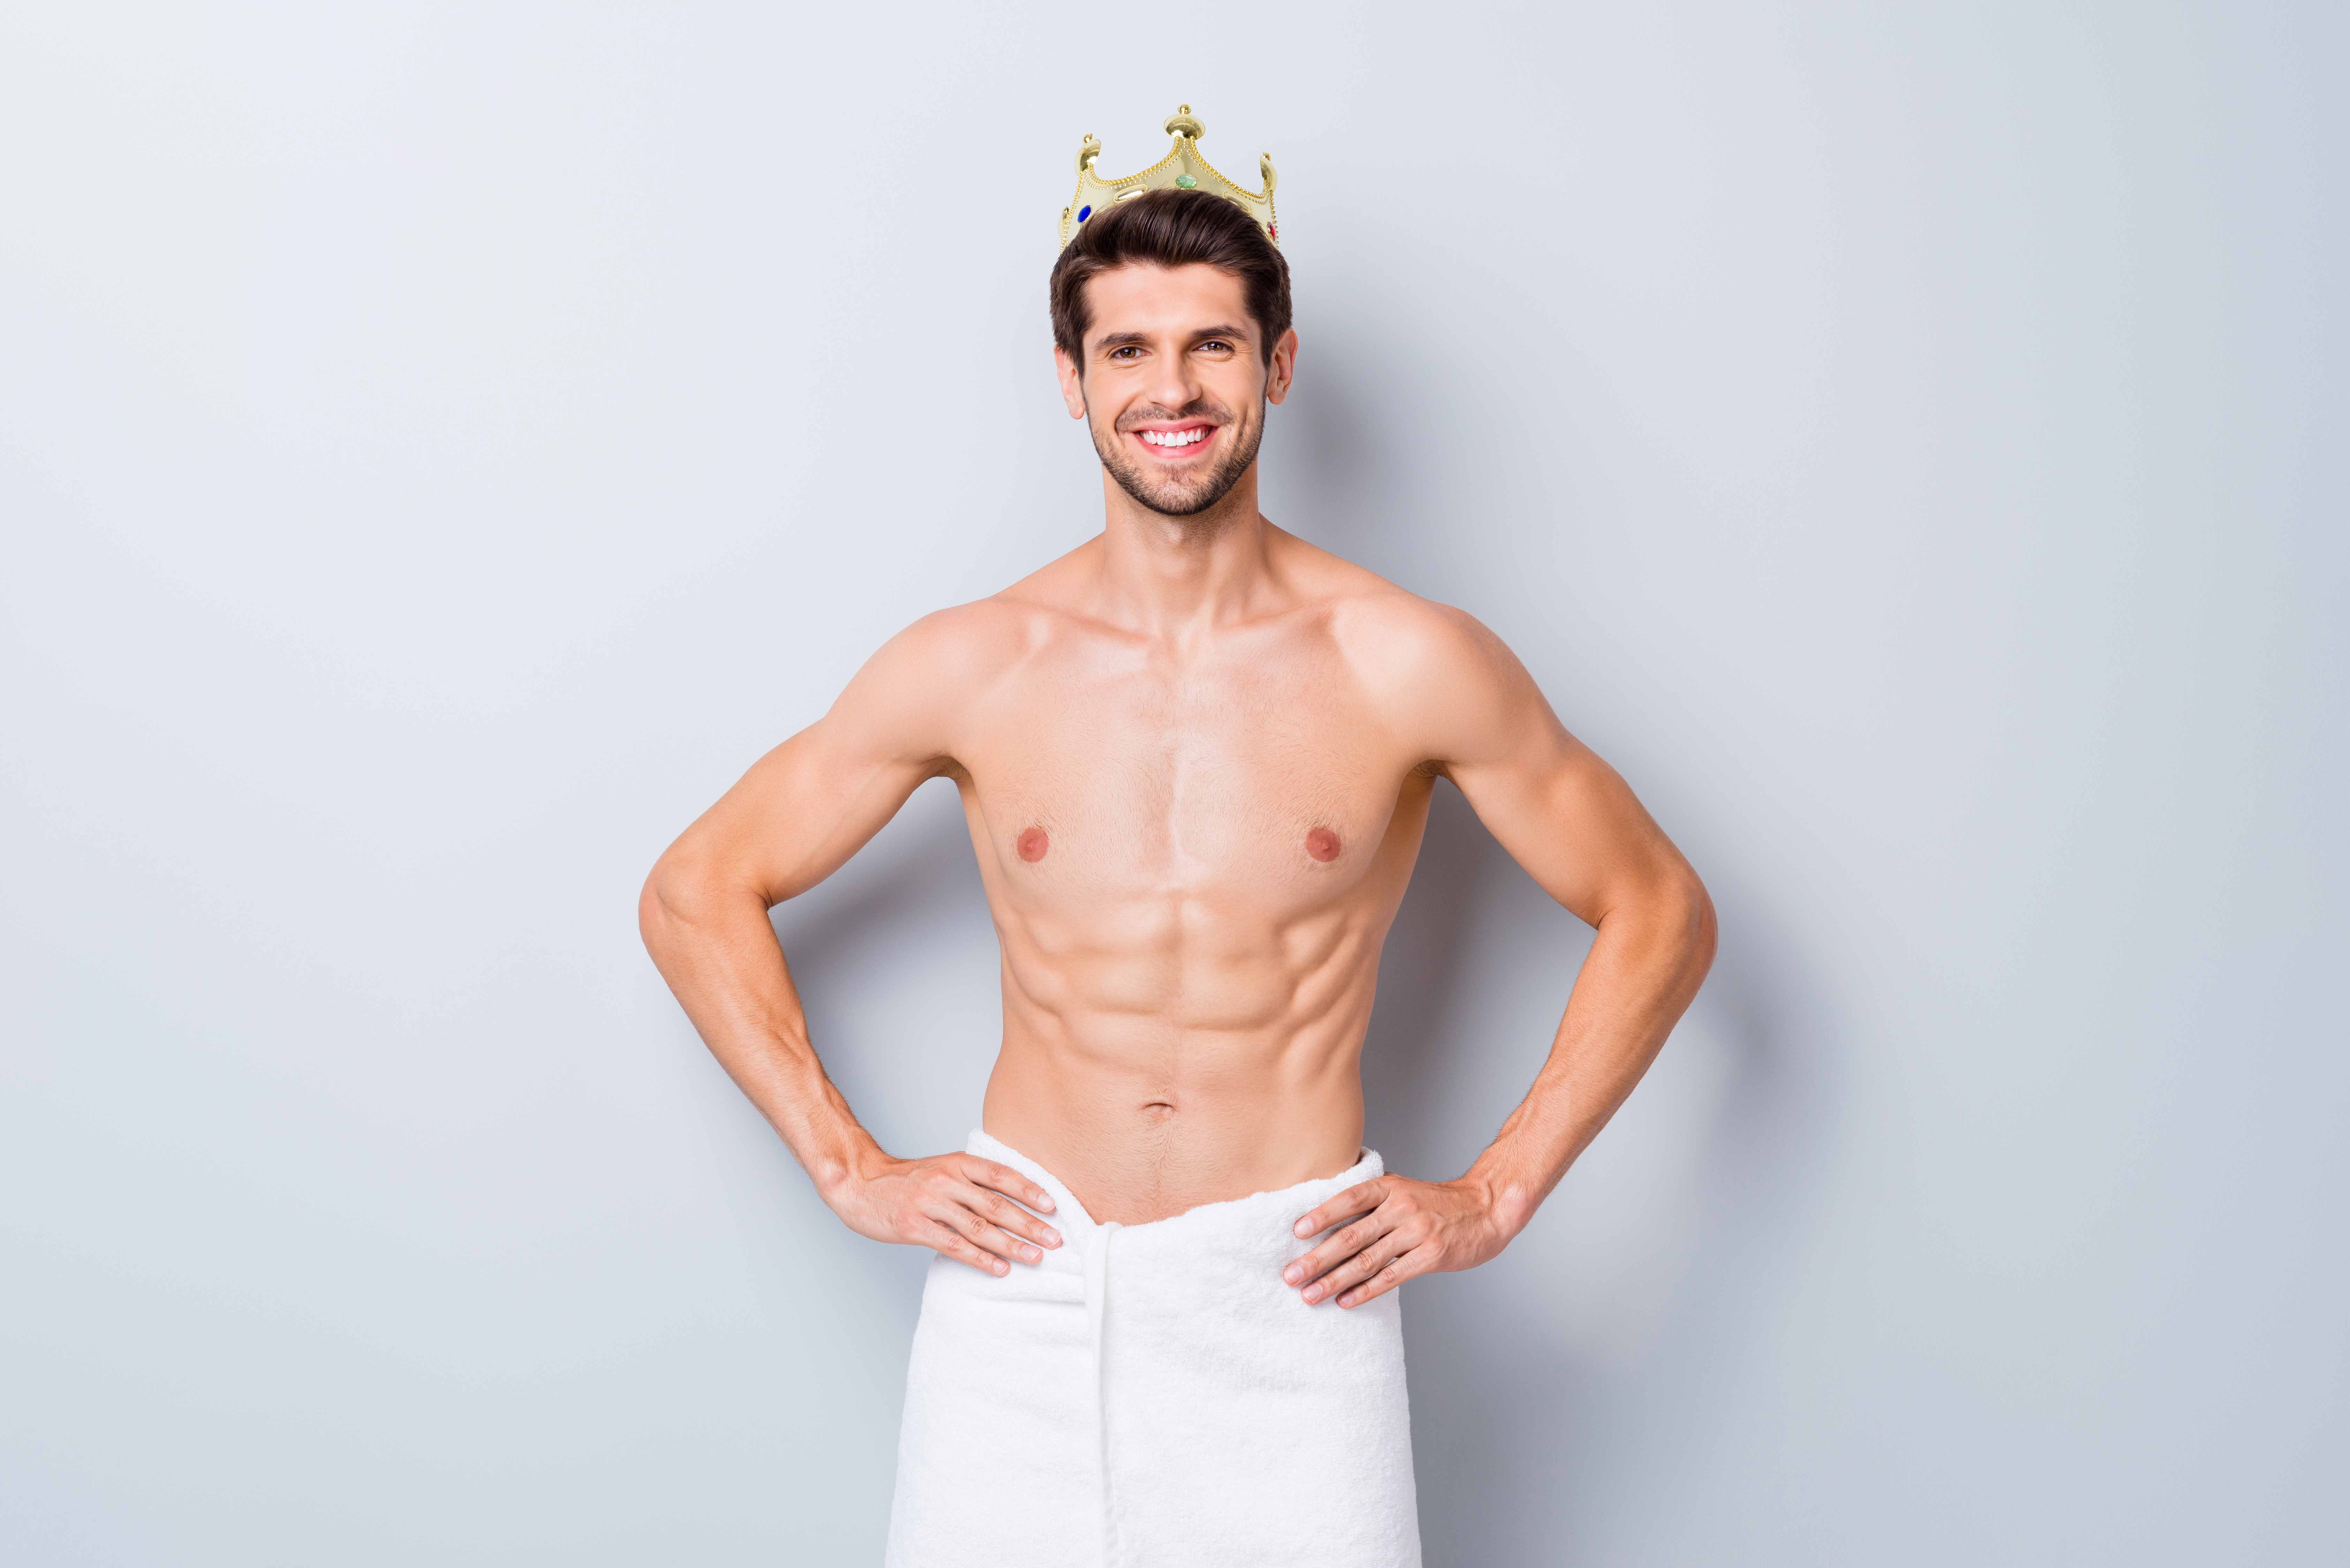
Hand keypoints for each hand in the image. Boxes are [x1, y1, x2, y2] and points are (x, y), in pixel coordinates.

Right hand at [829, 1151, 1061, 1276]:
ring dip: (1010, 1245)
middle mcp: (946, 1180)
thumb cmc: (907, 1180)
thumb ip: (973, 1180)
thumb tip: (1015, 1200)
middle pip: (995, 1204)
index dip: (1029, 1190)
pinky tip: (999, 1268)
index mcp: (957, 1163)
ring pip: (978, 1227)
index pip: (1001, 1174)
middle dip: (1028, 1223)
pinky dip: (979, 1259)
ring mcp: (929, 1203)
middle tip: (1054, 1239)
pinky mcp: (914, 1226)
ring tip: (1034, 1257)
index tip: (1052, 1207)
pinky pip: (954, 1245)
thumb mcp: (942, 1169)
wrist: (860, 1184)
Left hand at [1282, 1175, 1511, 1308]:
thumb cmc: (1437, 1202)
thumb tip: (1327, 1215)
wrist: (1486, 1209)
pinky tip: (1345, 1300)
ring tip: (1309, 1295)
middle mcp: (1401, 1207)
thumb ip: (1371, 1200)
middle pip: (1351, 1235)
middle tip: (1291, 1275)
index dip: (1321, 1215)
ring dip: (1333, 1280)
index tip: (1296, 1232)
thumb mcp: (1403, 1188)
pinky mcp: (1430, 1256)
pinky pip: (1391, 1277)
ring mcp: (1417, 1232)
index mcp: (1390, 1186)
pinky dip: (1365, 1291)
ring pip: (1367, 1260)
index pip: (1348, 1199)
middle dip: (1317, 1258)